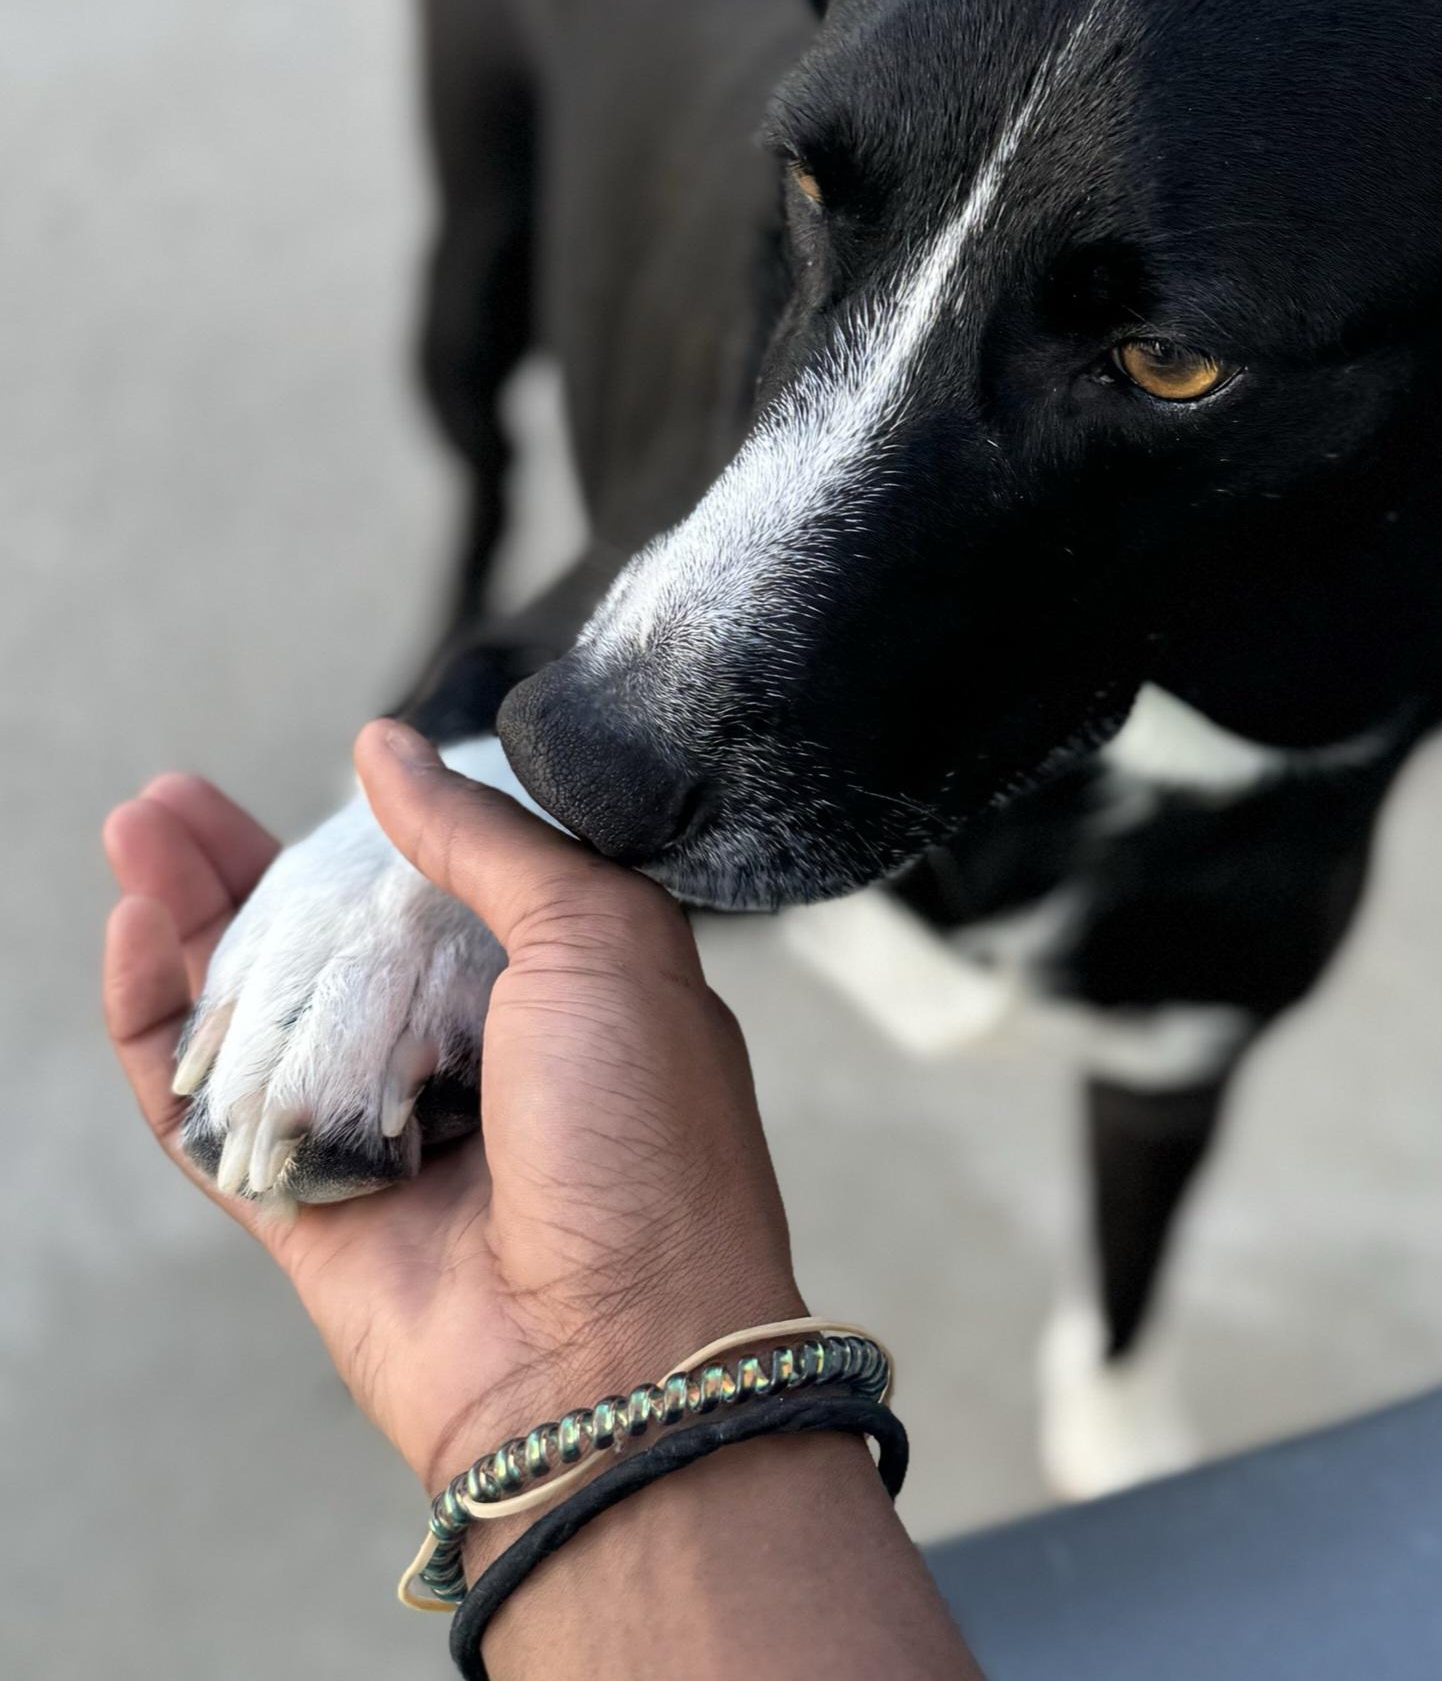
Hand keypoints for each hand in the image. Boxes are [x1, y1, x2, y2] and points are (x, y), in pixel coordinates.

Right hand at [102, 723, 805, 1494]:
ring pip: (261, 1014)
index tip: (328, 764)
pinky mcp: (311, 1213)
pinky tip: (134, 943)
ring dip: (192, 923)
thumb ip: (483, 839)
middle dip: (250, 864)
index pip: (453, 889)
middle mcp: (475, 1058)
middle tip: (173, 796)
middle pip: (332, 942)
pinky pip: (213, 1113)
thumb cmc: (644, 1139)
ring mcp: (387, 1136)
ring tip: (137, 832)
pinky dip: (161, 1033)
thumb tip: (387, 748)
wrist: (618, 1357)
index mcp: (566, 991)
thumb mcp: (599, 937)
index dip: (381, 828)